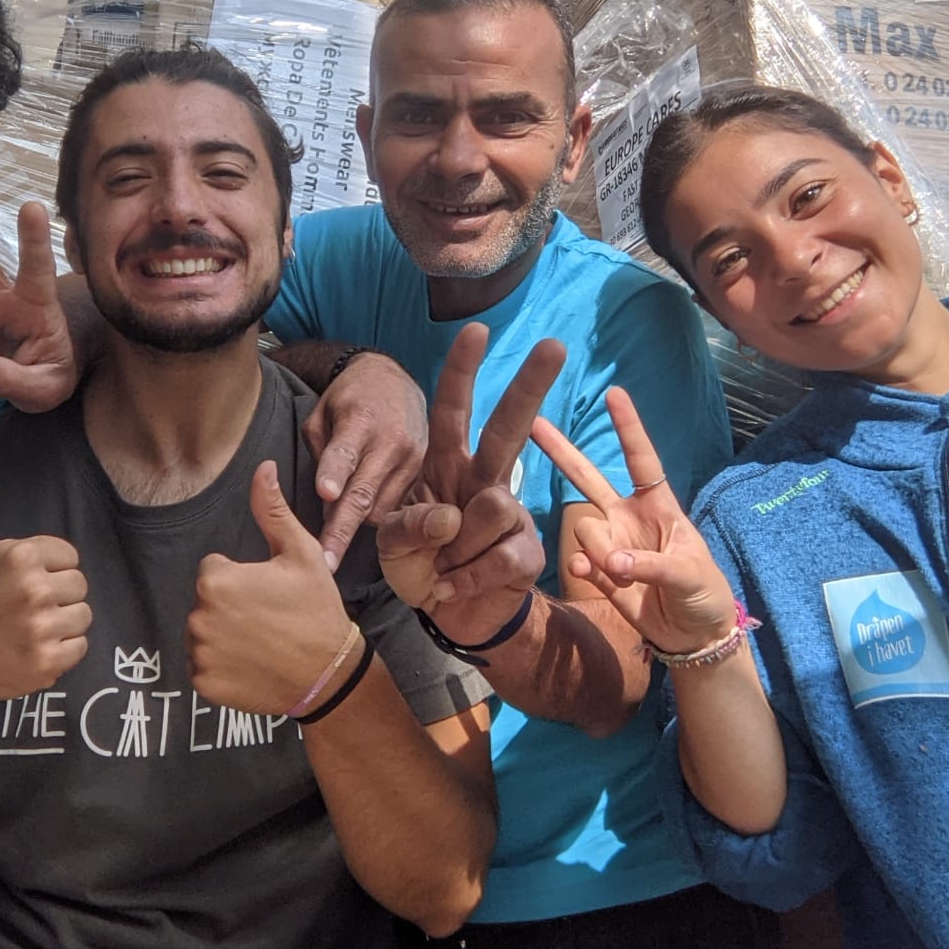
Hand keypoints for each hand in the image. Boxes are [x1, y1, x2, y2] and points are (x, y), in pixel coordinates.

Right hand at [0, 442, 90, 718]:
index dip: (46, 566)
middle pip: (79, 584)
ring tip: (30, 624)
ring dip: (62, 621)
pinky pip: (80, 646)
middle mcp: (33, 591)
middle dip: (56, 593)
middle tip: (23, 604)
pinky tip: (34, 645)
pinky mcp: (48, 663)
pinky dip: (62, 649)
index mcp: (19, 556)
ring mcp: (41, 630)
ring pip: (83, 615)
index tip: (17, 579)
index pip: (68, 555)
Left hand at [189, 462, 354, 714]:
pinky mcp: (203, 683)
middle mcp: (198, 617)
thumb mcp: (301, 553)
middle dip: (230, 605)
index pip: (213, 569)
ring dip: (223, 634)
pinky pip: (203, 665)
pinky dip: (221, 666)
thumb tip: (263, 468)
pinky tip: (251, 663)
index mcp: (215, 581)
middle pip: (205, 601)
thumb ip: (272, 510)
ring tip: (260, 641)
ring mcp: (199, 654)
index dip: (242, 578)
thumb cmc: (316, 609)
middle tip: (267, 617)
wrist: (328, 674)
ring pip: (202, 633)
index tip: (268, 592)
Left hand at [303, 352, 427, 568]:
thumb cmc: (350, 398)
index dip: (334, 473)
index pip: (345, 451)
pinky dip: (376, 515)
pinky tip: (362, 516)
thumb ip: (320, 451)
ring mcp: (412, 460)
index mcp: (360, 420)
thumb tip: (325, 497)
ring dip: (356, 524)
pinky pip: (396, 507)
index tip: (324, 494)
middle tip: (323, 561)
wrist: (397, 381)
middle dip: (342, 530)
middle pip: (363, 493)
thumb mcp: (322, 412)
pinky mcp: (423, 474)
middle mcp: (391, 442)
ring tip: (335, 530)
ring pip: (380, 509)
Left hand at [378, 323, 561, 643]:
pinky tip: (453, 587)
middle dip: (530, 386)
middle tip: (555, 344)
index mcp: (446, 467)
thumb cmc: (420, 566)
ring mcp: (509, 514)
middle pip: (508, 427)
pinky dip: (467, 579)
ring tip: (443, 567)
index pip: (452, 412)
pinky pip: (500, 555)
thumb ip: (411, 525)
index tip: (475, 331)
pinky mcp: (526, 550)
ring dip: (457, 549)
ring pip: (493, 507)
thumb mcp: (394, 543)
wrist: (448, 618)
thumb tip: (453, 517)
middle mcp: (483, 480)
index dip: (461, 373)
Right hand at [531, 388, 734, 653]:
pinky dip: (583, 567)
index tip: (614, 393)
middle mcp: (629, 518)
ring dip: (598, 549)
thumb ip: (653, 565)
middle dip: (562, 452)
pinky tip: (594, 575)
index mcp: (658, 507)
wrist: (693, 636)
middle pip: (589, 478)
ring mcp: (611, 544)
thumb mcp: (691, 574)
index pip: (641, 460)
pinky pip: (579, 560)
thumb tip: (613, 561)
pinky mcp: (600, 573)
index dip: (628, 428)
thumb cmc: (705, 593)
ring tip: (622, 573)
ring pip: (585, 529)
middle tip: (533, 423)